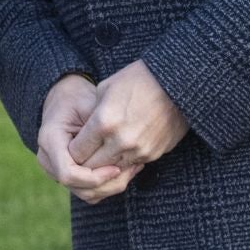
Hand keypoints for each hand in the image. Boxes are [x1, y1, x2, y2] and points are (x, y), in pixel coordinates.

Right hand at [36, 73, 122, 196]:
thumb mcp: (89, 104)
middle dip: (108, 185)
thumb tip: (119, 145)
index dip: (94, 176)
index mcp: (50, 140)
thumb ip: (99, 125)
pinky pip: (90, 191)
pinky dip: (108, 186)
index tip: (117, 167)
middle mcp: (48, 160)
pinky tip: (126, 169)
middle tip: (132, 169)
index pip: (68, 173)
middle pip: (79, 188)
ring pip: (87, 194)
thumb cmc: (78, 98)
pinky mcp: (69, 176)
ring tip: (133, 168)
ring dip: (111, 187)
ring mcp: (55, 170)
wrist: (65, 100)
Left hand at [67, 61, 189, 202]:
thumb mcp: (105, 89)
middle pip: (92, 167)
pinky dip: (124, 161)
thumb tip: (83, 133)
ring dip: (105, 165)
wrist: (177, 82)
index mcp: (104, 122)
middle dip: (85, 163)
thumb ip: (91, 115)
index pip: (77, 153)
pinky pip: (131, 166)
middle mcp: (120, 141)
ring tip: (102, 153)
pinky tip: (121, 149)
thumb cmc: (138, 79)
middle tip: (84, 155)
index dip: (71, 152)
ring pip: (112, 170)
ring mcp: (138, 150)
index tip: (73, 146)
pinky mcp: (153, 154)